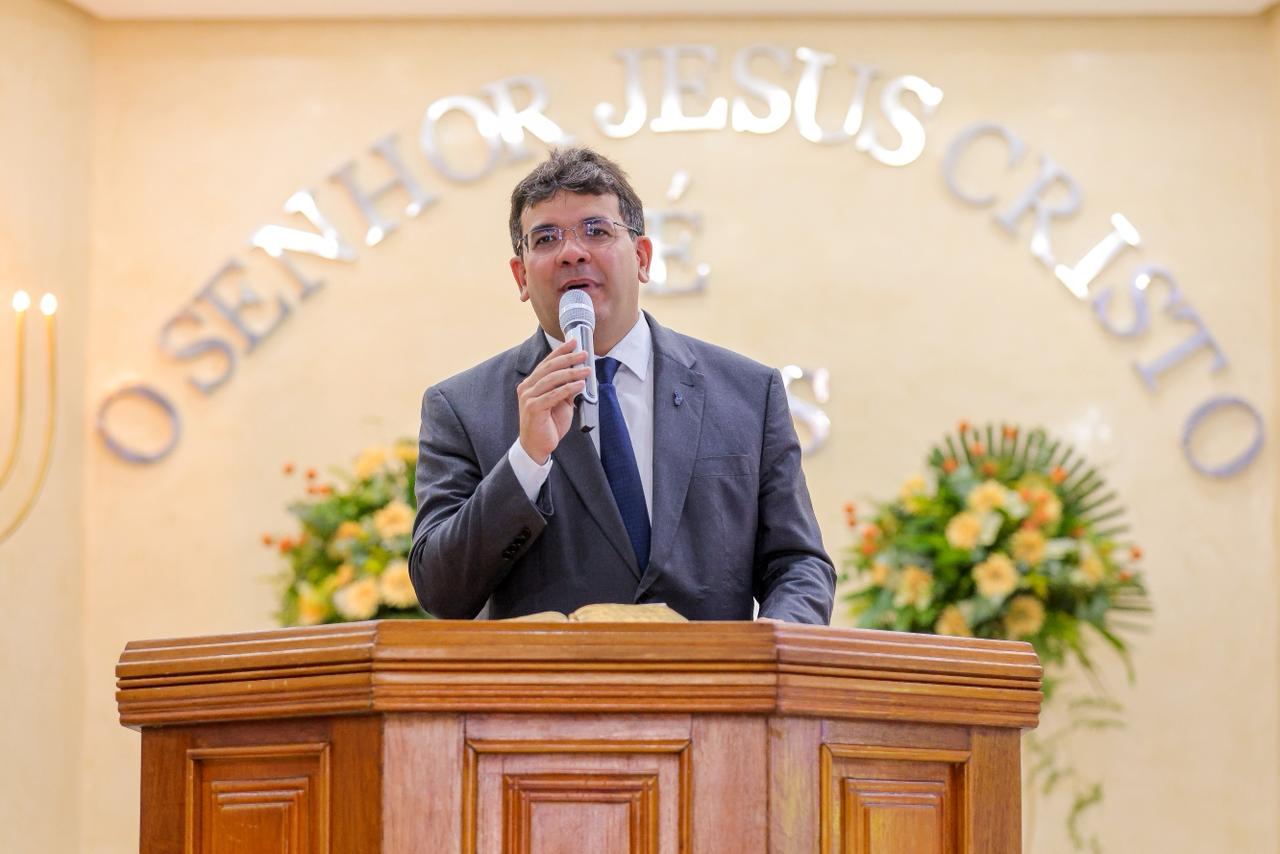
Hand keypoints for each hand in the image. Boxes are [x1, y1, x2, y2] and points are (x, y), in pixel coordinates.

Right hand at [517, 339, 589, 463]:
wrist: (536, 446)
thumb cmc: (547, 425)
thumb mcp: (560, 403)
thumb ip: (566, 389)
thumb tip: (579, 375)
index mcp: (531, 383)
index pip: (547, 362)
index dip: (560, 351)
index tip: (573, 342)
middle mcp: (527, 387)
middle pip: (549, 367)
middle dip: (568, 358)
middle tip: (583, 354)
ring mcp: (528, 397)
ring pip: (552, 379)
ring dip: (572, 373)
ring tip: (586, 369)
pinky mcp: (533, 408)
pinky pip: (553, 395)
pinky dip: (568, 388)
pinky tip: (580, 385)